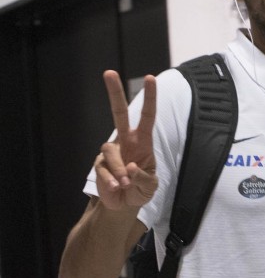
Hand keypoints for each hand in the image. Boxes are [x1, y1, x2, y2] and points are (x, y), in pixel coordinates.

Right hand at [95, 71, 157, 210]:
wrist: (124, 205)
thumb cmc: (141, 190)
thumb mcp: (151, 186)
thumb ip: (144, 177)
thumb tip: (131, 167)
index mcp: (143, 141)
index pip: (147, 115)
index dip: (149, 97)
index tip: (150, 77)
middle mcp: (125, 141)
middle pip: (118, 113)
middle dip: (114, 93)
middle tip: (109, 72)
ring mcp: (111, 151)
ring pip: (111, 151)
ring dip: (120, 170)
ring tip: (126, 185)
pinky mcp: (99, 164)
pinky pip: (104, 169)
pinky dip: (112, 181)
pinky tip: (117, 188)